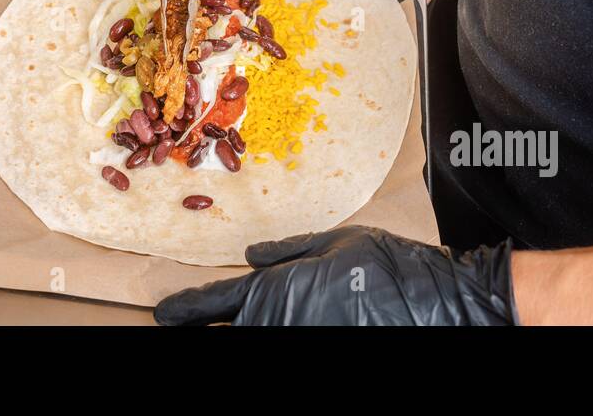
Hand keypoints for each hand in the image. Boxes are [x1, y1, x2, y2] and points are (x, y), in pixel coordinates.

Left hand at [154, 226, 516, 325]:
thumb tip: (250, 257)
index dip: (186, 309)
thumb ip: (288, 250)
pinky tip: (270, 326)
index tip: (162, 314)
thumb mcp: (334, 242)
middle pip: (230, 333)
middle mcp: (280, 322)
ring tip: (223, 326)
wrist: (430, 303)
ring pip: (254, 339)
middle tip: (185, 323)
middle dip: (207, 328)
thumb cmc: (384, 265)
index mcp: (277, 288)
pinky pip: (285, 344)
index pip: (218, 302)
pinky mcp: (320, 350)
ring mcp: (300, 341)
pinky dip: (272, 332)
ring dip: (240, 331)